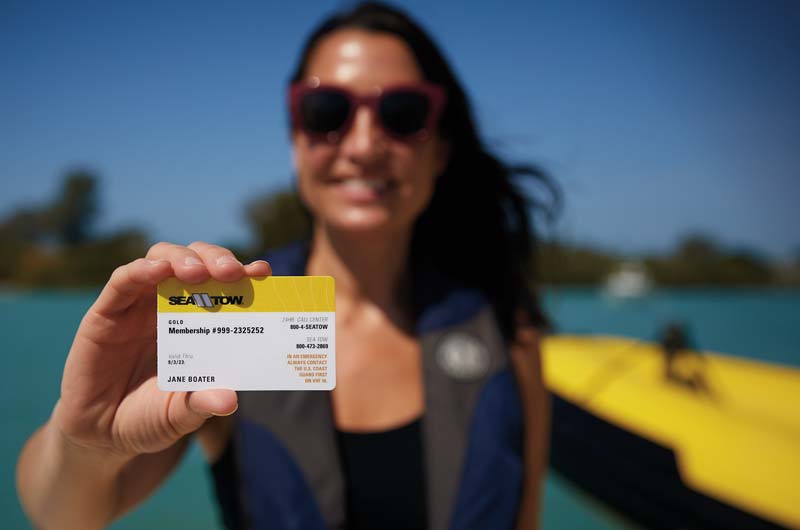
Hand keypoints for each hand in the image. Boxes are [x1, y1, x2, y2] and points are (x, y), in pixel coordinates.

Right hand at [52, 242, 270, 458]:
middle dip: (217, 259)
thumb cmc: (149, 416)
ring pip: (162, 259)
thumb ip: (201, 405)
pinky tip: (157, 270)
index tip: (264, 272)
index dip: (245, 274)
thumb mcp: (180, 415)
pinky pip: (122, 281)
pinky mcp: (106, 313)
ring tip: (198, 273)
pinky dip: (141, 270)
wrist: (101, 434)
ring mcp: (138, 306)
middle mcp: (171, 305)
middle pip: (197, 262)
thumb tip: (229, 401)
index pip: (225, 286)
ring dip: (183, 259)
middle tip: (233, 272)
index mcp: (199, 322)